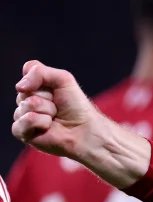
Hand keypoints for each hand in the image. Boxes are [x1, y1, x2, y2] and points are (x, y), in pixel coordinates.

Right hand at [13, 60, 149, 187]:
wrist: (84, 129)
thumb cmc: (76, 105)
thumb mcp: (63, 79)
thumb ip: (39, 72)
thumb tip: (19, 87)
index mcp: (35, 86)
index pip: (28, 70)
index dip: (42, 78)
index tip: (57, 88)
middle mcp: (26, 99)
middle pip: (25, 90)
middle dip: (46, 97)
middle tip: (58, 106)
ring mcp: (22, 115)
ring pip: (25, 105)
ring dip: (46, 110)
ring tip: (54, 117)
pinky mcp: (21, 131)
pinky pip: (21, 121)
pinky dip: (39, 122)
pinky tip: (47, 127)